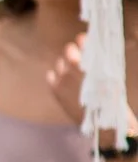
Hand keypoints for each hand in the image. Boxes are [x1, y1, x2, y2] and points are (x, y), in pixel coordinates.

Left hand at [46, 30, 137, 148]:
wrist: (102, 122)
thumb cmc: (111, 99)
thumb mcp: (110, 76)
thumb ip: (100, 61)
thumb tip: (89, 45)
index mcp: (90, 65)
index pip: (82, 44)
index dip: (83, 40)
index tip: (84, 38)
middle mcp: (74, 70)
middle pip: (68, 51)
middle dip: (74, 52)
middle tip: (80, 57)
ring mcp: (62, 80)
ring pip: (59, 63)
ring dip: (65, 64)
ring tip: (74, 72)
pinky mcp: (56, 90)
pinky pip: (51, 76)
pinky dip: (56, 75)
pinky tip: (63, 79)